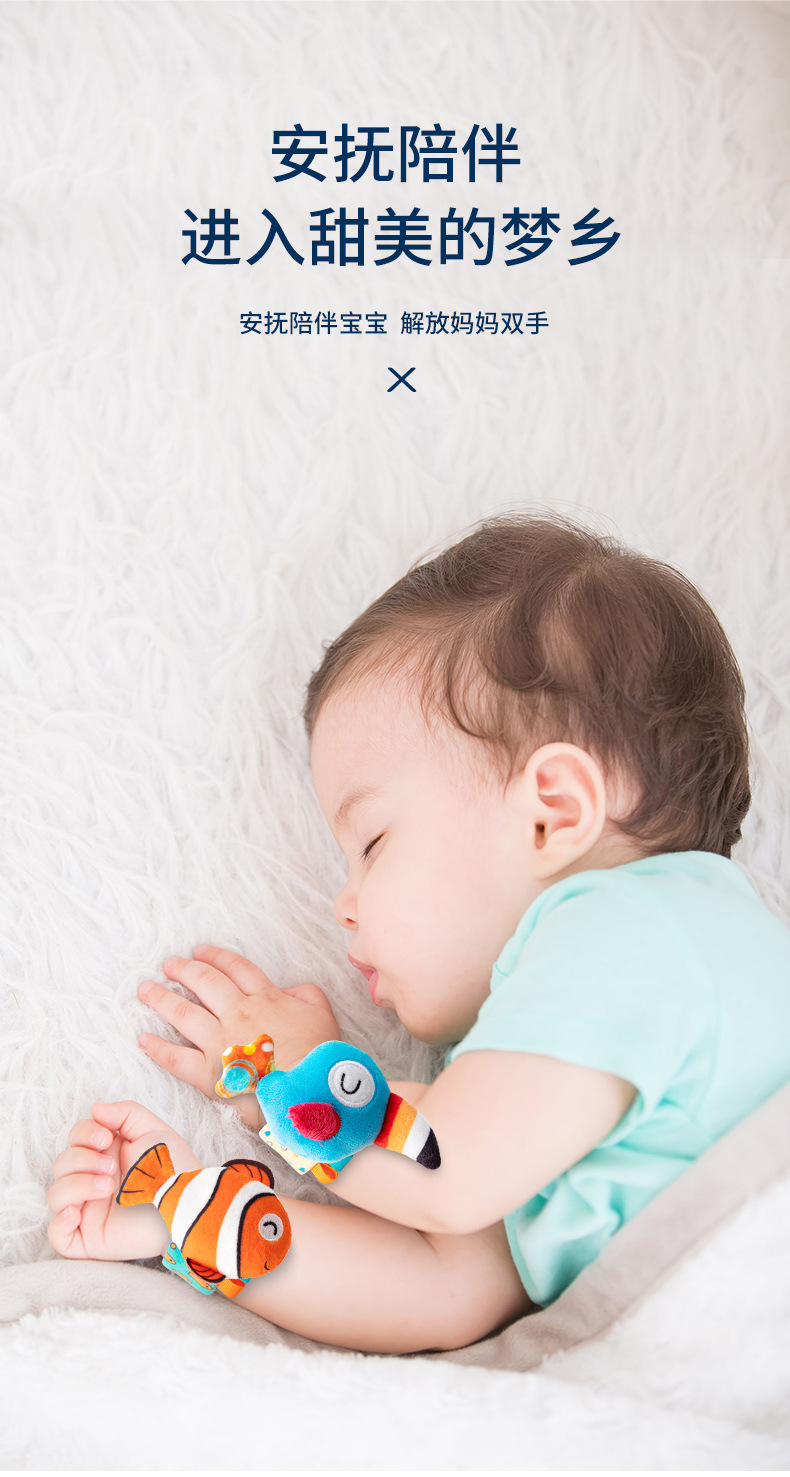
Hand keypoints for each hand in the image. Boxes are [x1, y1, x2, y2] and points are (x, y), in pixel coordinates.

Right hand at [47, 1100, 199, 1262]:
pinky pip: (57, 1235)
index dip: (82, 1134)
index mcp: (106, 1155)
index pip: (75, 1139)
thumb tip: (95, 1109)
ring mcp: (90, 1210)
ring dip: (76, 1185)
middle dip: (82, 1160)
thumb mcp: (153, 1131)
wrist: (187, 1205)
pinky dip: (59, 1223)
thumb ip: (125, 1113)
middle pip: (61, 1164)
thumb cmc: (175, 1169)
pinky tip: (77, 1213)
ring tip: (108, 1187)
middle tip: (112, 1167)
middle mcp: (94, 1180)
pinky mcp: (90, 1238)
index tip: (106, 1139)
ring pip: (55, 1195)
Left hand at [137, 945, 341, 1129]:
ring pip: (184, 1013)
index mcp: (266, 998)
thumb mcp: (321, 1013)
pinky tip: (143, 1039)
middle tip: (169, 964)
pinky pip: (176, 1058)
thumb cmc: (321, 1055)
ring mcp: (221, 1043)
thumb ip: (304, 993)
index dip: (216, 957)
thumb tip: (287, 990)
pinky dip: (157, 1048)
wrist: (312, 1091)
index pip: (236, 969)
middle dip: (184, 970)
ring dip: (162, 999)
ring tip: (146, 989)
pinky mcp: (209, 1073)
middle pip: (205, 983)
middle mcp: (238, 1014)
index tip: (200, 951)